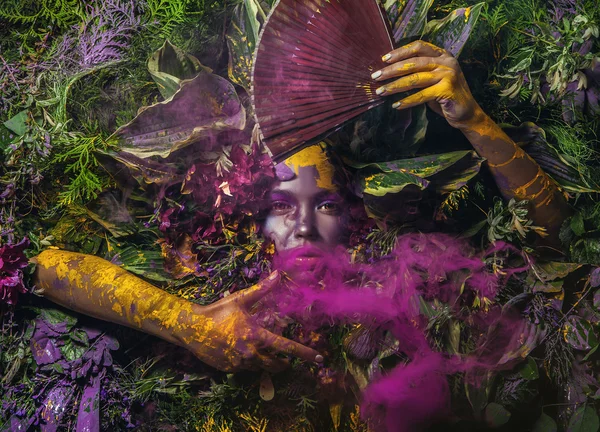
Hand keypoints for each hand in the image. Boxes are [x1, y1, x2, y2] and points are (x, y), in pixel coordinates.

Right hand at [179, 271, 322, 371]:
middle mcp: (250, 353)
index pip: (286, 347)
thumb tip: (277, 275)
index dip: (304, 353)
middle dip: (283, 363)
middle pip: (275, 364)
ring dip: (265, 361)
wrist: (191, 328)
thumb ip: (261, 290)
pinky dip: (248, 363)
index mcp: (256, 336)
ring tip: (260, 352)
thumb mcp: (240, 299)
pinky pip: (245, 369)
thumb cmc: (218, 312)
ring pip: (260, 367)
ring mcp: (239, 364)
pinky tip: (240, 352)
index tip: (320, 358)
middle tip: (286, 360)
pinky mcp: (229, 370)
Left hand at [371, 40, 483, 129]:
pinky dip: (407, 101)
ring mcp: (448, 75)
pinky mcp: (447, 90)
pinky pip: (421, 95)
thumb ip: (418, 71)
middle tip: (376, 77)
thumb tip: (390, 70)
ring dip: (395, 86)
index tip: (384, 59)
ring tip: (381, 92)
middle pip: (413, 62)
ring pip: (415, 79)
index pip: (418, 47)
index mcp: (443, 55)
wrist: (467, 113)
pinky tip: (396, 105)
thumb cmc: (444, 96)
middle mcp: (446, 62)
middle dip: (391, 70)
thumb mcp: (432, 79)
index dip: (400, 52)